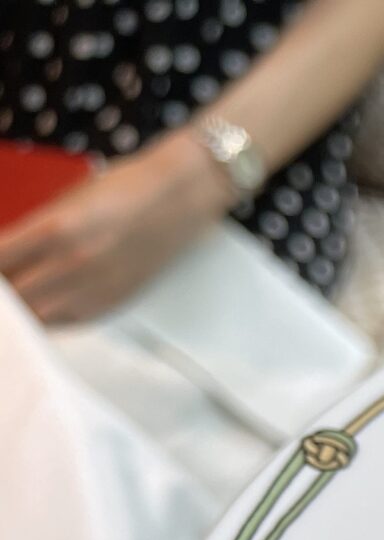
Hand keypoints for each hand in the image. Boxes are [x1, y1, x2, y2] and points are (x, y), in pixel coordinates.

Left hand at [0, 132, 231, 324]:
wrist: (181, 199)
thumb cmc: (127, 189)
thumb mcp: (67, 201)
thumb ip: (34, 231)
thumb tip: (7, 257)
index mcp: (55, 229)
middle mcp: (74, 264)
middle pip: (13, 296)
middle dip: (3, 293)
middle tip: (2, 285)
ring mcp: (95, 288)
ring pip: (36, 317)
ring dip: (20, 310)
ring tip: (15, 300)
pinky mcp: (113, 302)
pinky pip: (66, 321)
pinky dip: (46, 316)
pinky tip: (39, 306)